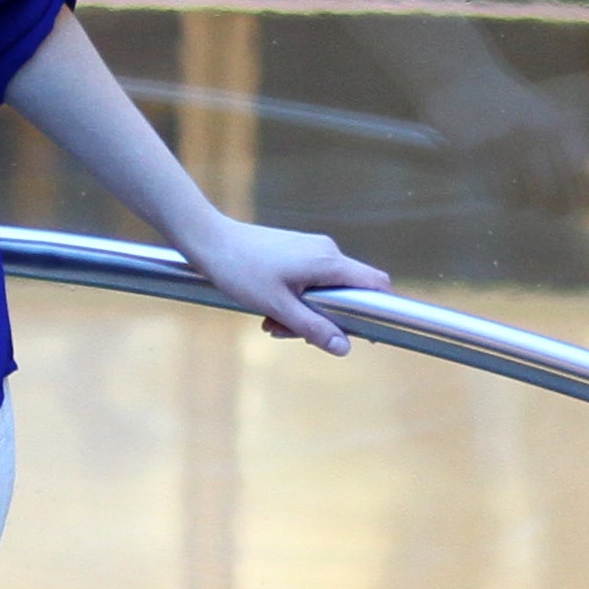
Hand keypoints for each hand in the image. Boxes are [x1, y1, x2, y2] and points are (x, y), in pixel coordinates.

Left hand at [185, 217, 387, 353]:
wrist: (208, 240)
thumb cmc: (241, 270)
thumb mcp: (278, 307)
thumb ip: (313, 328)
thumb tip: (344, 347)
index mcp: (328, 261)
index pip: (375, 283)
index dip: (379, 309)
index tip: (365, 333)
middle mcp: (325, 251)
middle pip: (346, 293)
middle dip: (323, 320)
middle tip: (289, 333)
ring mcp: (310, 249)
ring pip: (323, 291)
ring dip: (302, 313)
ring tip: (270, 322)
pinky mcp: (295, 251)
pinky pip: (307, 282)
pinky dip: (293, 300)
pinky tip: (267, 309)